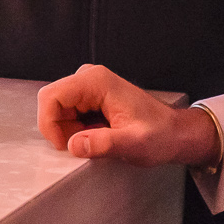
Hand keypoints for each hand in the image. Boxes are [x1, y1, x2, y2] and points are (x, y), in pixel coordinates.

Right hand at [37, 64, 222, 168]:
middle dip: (60, 129)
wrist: (174, 132)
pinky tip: (97, 135)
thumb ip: (104, 143)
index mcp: (96, 81)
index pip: (51, 97)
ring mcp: (88, 86)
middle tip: (86, 144)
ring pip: (57, 110)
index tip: (65, 146)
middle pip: (51, 102)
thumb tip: (73, 145)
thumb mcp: (134, 143)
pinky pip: (67, 114)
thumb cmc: (160, 135)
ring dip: (69, 131)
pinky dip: (75, 130)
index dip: (49, 124)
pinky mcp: (89, 96)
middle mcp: (89, 77)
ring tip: (97, 139)